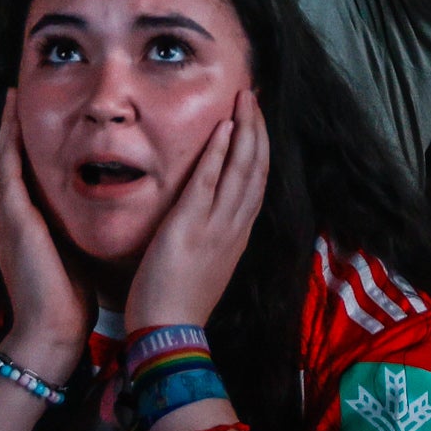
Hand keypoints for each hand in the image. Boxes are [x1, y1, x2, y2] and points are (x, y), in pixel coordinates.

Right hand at [0, 96, 89, 377]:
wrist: (51, 335)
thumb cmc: (68, 305)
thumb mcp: (71, 259)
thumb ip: (72, 235)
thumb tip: (96, 217)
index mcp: (25, 230)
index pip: (24, 179)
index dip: (24, 150)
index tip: (31, 123)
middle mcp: (12, 220)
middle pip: (9, 164)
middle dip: (11, 132)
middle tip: (15, 97)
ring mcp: (9, 220)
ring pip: (5, 162)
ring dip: (8, 130)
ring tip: (11, 99)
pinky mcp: (15, 222)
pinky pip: (8, 173)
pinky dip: (9, 145)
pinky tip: (13, 121)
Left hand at [121, 86, 269, 335]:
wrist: (170, 335)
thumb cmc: (179, 304)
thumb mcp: (207, 267)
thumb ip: (213, 239)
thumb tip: (210, 217)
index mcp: (237, 236)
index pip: (257, 183)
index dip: (260, 149)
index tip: (258, 121)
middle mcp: (235, 228)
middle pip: (257, 169)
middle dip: (258, 129)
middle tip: (255, 95)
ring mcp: (217, 227)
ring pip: (242, 170)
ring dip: (245, 130)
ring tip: (245, 99)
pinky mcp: (191, 228)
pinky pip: (210, 182)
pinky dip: (219, 153)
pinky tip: (224, 128)